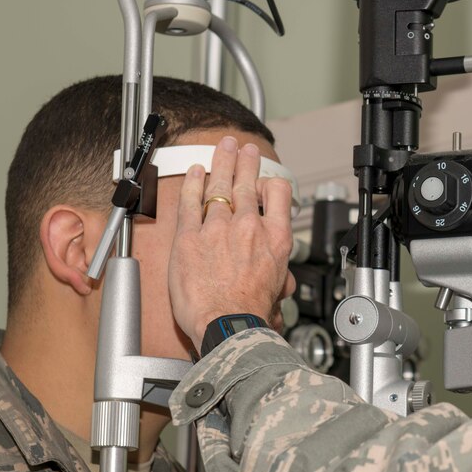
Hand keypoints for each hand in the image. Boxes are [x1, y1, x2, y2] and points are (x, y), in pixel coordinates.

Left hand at [168, 137, 295, 351]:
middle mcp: (249, 226)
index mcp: (275, 237)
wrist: (229, 324)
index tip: (265, 182)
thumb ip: (279, 276)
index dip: (271, 183)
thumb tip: (281, 283)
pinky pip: (191, 201)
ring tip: (224, 147)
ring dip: (223, 162)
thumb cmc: (253, 314)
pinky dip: (193, 183)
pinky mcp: (190, 236)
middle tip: (246, 149)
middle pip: (248, 183)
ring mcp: (219, 228)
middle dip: (246, 161)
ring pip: (221, 185)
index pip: (278, 193)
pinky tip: (195, 171)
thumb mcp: (279, 289)